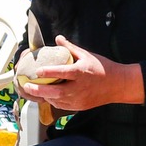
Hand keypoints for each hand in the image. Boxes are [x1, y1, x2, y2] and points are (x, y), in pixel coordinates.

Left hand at [16, 36, 143, 113]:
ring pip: (57, 101)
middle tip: (27, 86)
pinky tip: (47, 96)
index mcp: (81, 73)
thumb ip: (70, 48)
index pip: (63, 72)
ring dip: (44, 96)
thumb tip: (58, 38)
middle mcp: (80, 88)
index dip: (49, 72)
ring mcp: (80, 99)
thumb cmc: (102, 68)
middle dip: (39, 90)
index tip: (38, 71)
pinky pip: (63, 106)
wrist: (118, 85)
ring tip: (33, 91)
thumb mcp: (87, 55)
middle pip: (56, 92)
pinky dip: (53, 101)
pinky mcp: (80, 106)